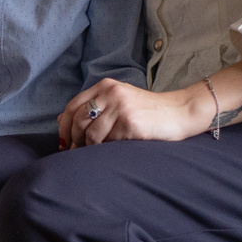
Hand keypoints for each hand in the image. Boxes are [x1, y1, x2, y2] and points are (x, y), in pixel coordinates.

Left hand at [59, 79, 208, 146]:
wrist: (180, 112)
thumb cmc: (147, 111)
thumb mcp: (119, 101)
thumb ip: (93, 107)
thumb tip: (61, 120)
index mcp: (106, 86)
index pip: (73, 106)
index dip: (64, 127)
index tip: (64, 142)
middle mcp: (111, 94)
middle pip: (79, 121)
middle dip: (74, 140)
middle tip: (76, 153)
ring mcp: (121, 108)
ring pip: (92, 134)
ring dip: (89, 149)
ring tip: (94, 155)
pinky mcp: (131, 123)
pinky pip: (109, 142)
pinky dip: (107, 150)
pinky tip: (112, 153)